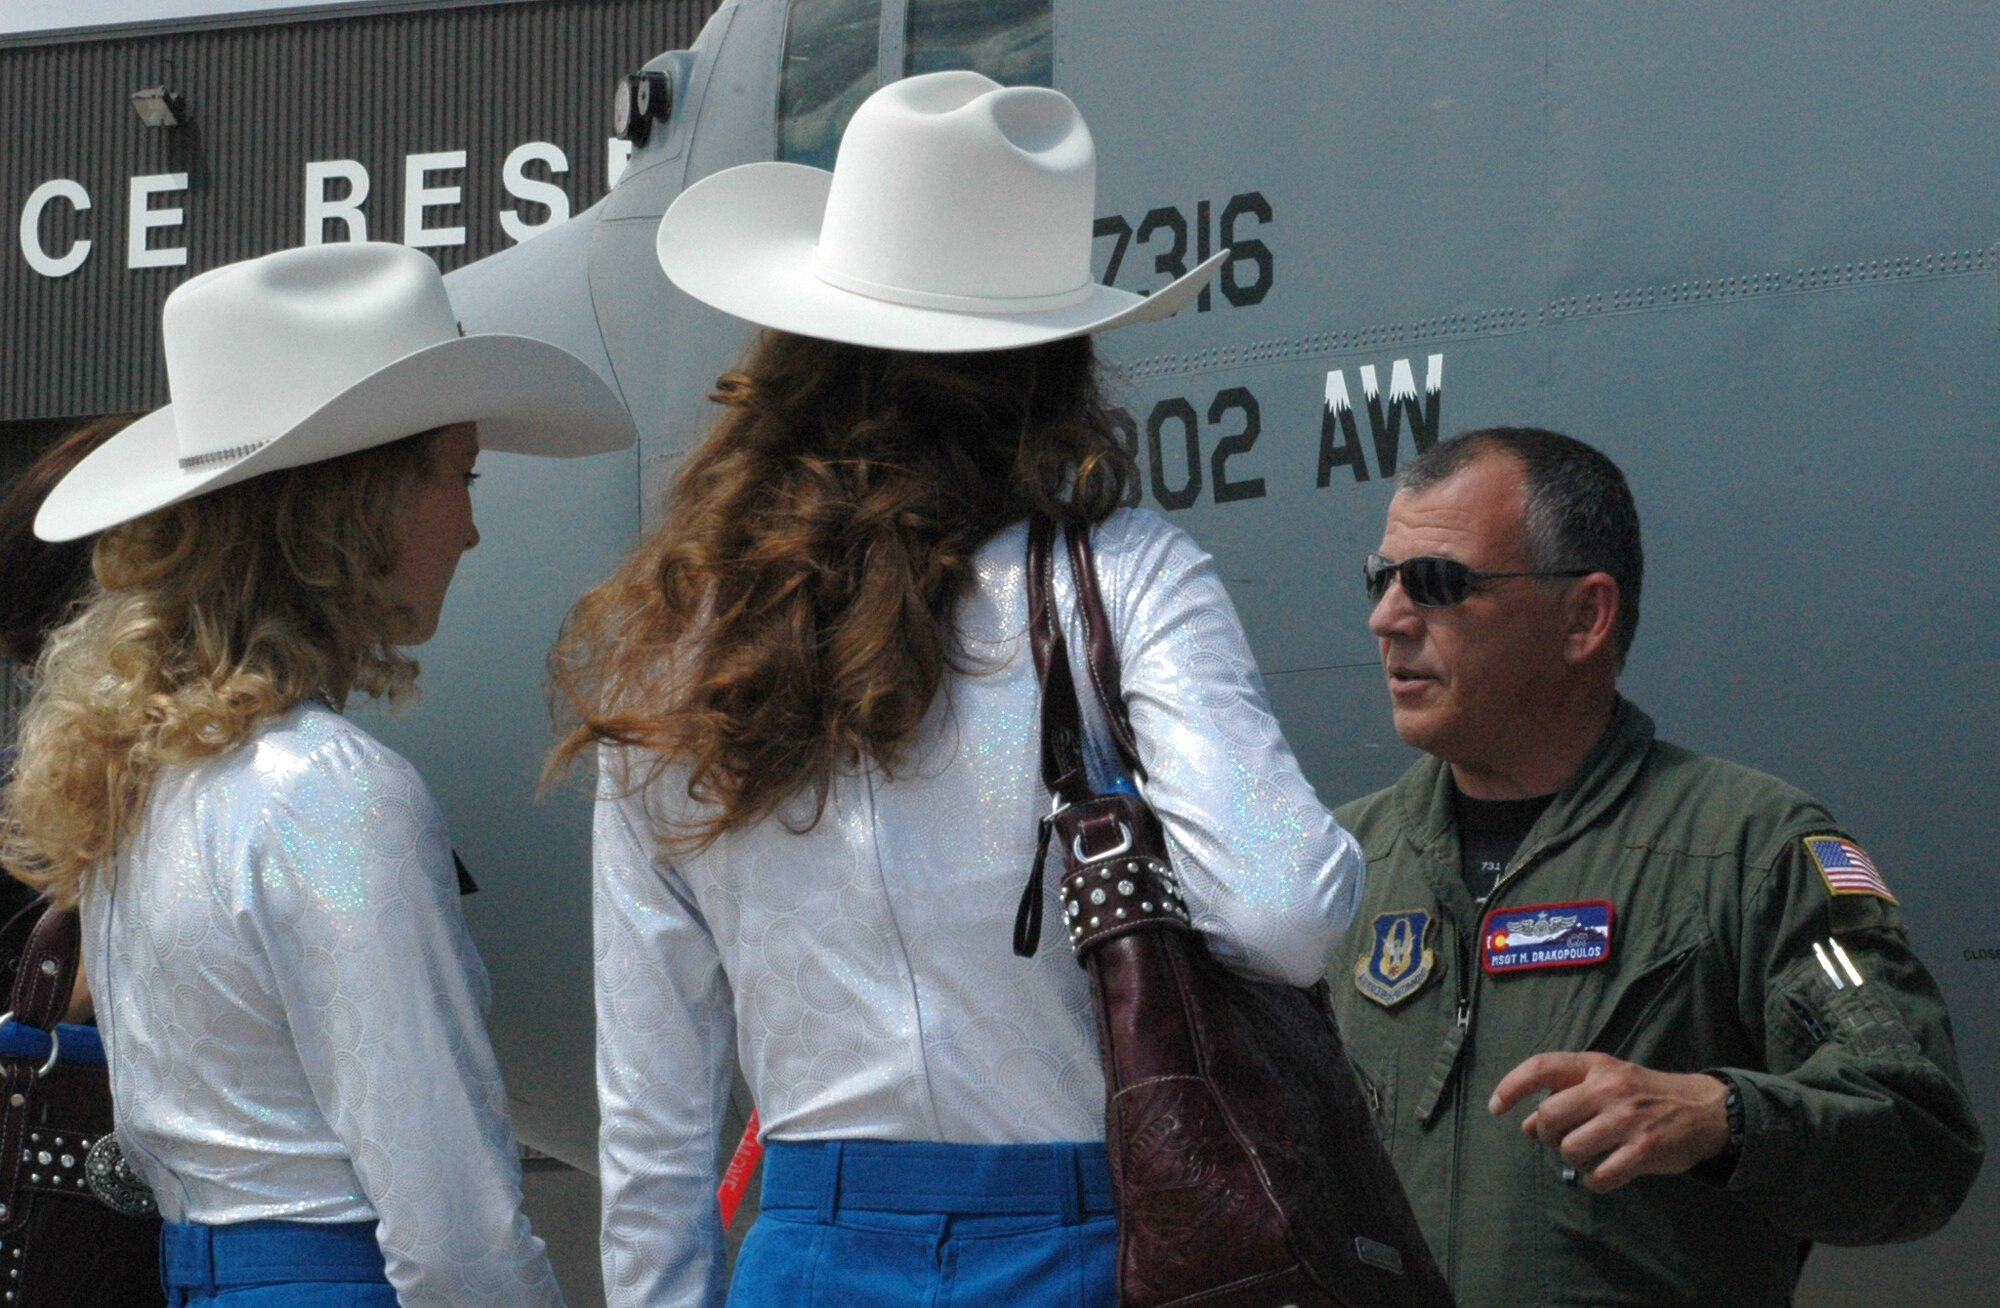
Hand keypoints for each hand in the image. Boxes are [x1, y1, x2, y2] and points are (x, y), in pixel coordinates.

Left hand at [1488, 1051, 1728, 1192]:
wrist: (1705, 1109)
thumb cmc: (1645, 1095)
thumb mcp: (1606, 1082)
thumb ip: (1567, 1096)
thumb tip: (1526, 1124)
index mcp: (1596, 1066)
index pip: (1541, 1067)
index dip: (1511, 1086)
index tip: (1496, 1107)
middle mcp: (1609, 1088)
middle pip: (1550, 1116)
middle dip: (1547, 1134)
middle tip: (1561, 1139)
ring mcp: (1627, 1120)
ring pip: (1571, 1149)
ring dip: (1573, 1159)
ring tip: (1590, 1155)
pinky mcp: (1644, 1151)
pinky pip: (1599, 1177)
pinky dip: (1594, 1181)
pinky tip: (1602, 1174)